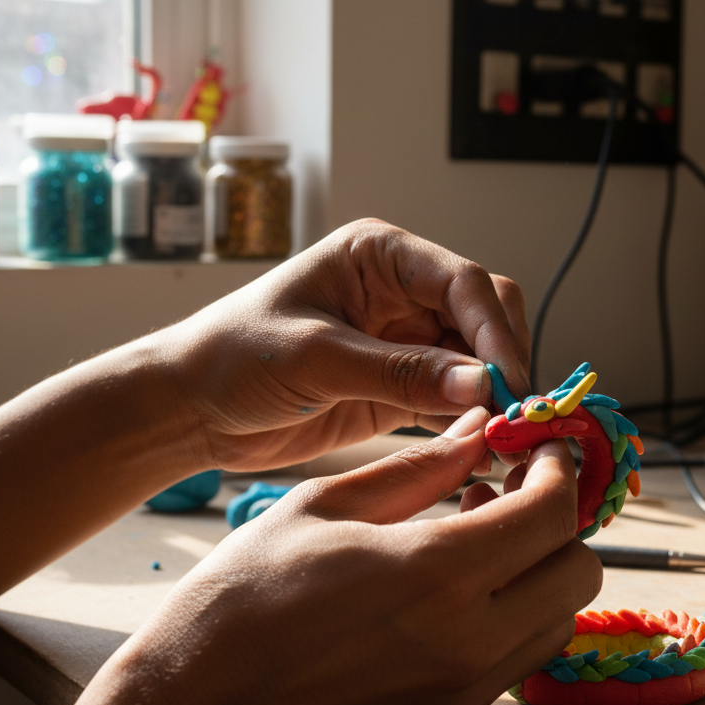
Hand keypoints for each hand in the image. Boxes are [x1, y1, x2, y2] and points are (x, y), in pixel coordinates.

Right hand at [28, 407, 601, 704]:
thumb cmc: (240, 598)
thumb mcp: (323, 506)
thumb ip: (418, 468)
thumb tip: (477, 432)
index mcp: (435, 573)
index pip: (552, 513)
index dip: (557, 469)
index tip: (537, 449)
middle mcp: (467, 641)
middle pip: (579, 573)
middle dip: (558, 522)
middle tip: (505, 491)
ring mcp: (462, 691)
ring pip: (557, 621)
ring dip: (540, 571)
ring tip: (475, 538)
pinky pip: (515, 659)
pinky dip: (511, 615)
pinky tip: (452, 590)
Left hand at [163, 219, 531, 471]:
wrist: (189, 409)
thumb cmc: (232, 358)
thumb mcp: (314, 359)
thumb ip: (399, 372)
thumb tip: (481, 385)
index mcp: (381, 255)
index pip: (464, 283)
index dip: (495, 331)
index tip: (509, 382)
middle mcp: (403, 292)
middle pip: (486, 316)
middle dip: (505, 361)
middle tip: (515, 416)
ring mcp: (406, 340)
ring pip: (479, 361)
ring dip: (495, 396)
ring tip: (506, 439)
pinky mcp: (401, 387)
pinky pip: (455, 400)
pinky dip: (472, 422)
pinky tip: (482, 450)